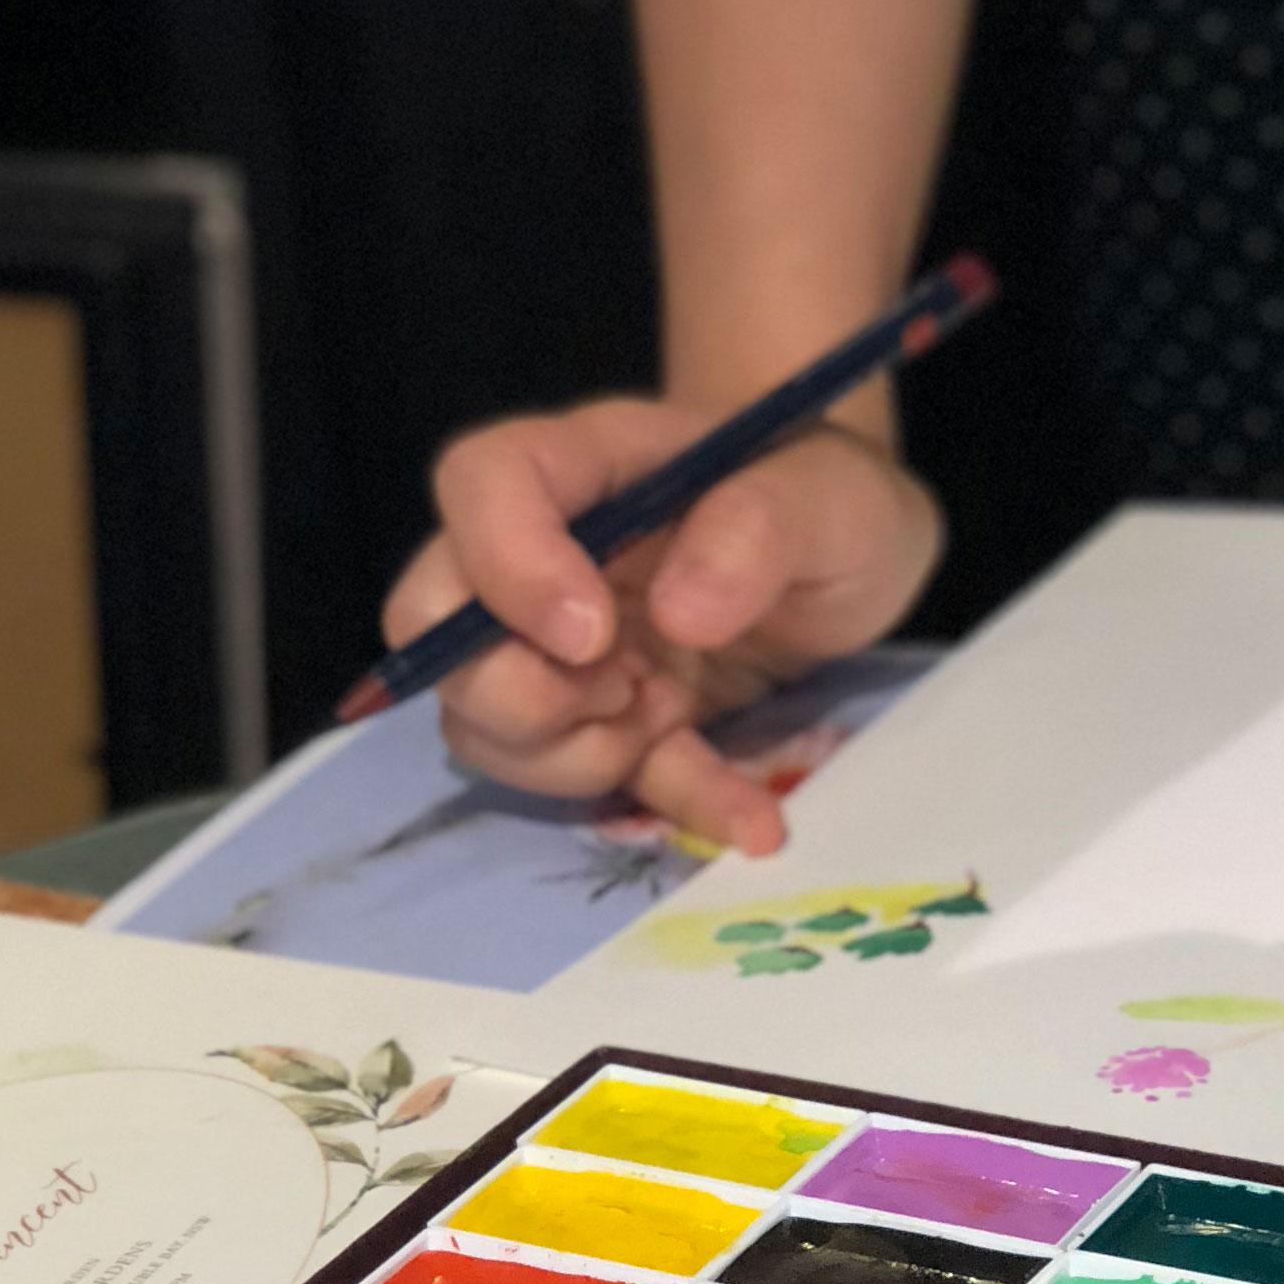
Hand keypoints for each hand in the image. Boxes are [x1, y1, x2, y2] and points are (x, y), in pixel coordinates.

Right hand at [378, 397, 943, 855]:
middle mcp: (547, 554)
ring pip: (479, 720)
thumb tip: (678, 613)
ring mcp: (561, 646)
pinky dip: (668, 809)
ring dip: (572, 753)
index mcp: (590, 466)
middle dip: (510, 690)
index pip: (482, 483)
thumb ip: (761, 528)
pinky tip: (750, 817)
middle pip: (432, 620)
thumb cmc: (830, 497)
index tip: (591, 636)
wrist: (851, 557)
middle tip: (621, 692)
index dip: (507, 565)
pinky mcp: (611, 721)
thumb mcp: (834, 494)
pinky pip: (594, 783)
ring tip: (672, 714)